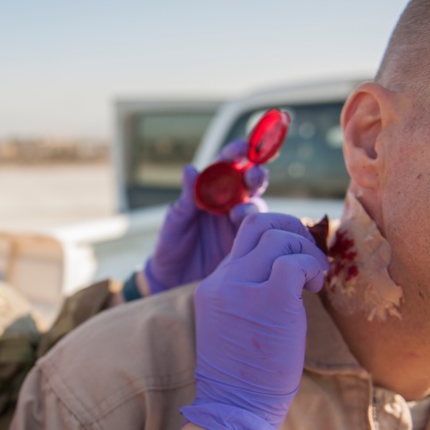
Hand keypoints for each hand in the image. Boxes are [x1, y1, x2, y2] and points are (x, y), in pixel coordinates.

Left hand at [143, 140, 269, 294]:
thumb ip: (185, 199)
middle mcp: (228, 202)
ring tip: (239, 212)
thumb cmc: (170, 245)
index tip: (241, 148)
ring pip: (256, 204)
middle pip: (248, 182)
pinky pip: (259, 231)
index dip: (235, 154)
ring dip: (253, 203)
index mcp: (209, 190)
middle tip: (252, 175)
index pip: (225, 166)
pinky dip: (258, 227)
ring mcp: (239, 222)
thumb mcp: (175, 221)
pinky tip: (249, 230)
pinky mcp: (247, 243)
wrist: (172, 280)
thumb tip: (189, 169)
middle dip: (254, 174)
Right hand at [181, 213, 328, 429]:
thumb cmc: (244, 375)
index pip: (245, 236)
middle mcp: (224, 280)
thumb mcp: (235, 323)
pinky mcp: (269, 300)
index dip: (278, 238)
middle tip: (309, 256)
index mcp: (215, 284)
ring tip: (313, 280)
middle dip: (293, 230)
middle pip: (259, 224)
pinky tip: (313, 288)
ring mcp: (242, 288)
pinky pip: (294, 262)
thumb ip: (248, 292)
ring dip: (306, 252)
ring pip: (279, 238)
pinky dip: (312, 267)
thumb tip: (286, 269)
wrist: (234, 406)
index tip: (295, 259)